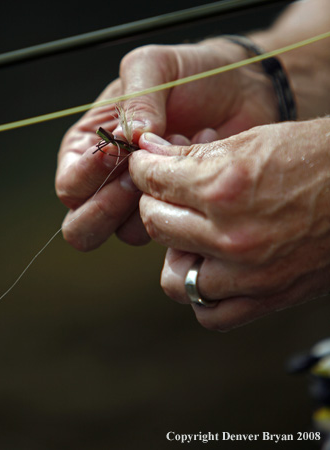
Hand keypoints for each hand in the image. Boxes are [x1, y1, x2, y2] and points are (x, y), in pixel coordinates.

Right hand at [56, 39, 279, 249]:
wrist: (241, 90)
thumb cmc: (190, 75)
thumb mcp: (155, 67)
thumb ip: (136, 98)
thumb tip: (128, 137)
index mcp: (89, 146)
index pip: (69, 185)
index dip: (87, 176)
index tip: (117, 151)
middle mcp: (109, 180)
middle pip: (83, 226)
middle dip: (109, 207)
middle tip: (142, 175)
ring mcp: (142, 199)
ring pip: (124, 233)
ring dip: (152, 197)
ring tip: (178, 152)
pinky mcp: (176, 209)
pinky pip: (167, 230)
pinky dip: (182, 202)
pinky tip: (199, 163)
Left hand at [129, 119, 329, 329]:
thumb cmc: (317, 158)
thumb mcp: (251, 141)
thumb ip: (193, 153)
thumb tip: (150, 150)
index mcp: (224, 186)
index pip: (152, 181)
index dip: (144, 168)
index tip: (147, 165)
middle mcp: (230, 235)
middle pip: (155, 223)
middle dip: (154, 202)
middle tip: (168, 193)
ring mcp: (248, 273)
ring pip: (174, 277)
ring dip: (175, 252)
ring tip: (190, 234)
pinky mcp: (267, 298)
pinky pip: (210, 313)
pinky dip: (203, 293)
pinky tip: (212, 268)